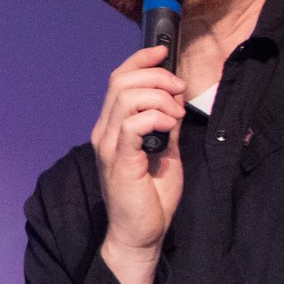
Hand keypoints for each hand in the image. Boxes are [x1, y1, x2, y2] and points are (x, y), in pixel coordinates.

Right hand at [91, 44, 186, 283]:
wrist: (139, 232)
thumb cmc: (150, 197)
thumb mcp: (164, 152)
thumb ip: (163, 126)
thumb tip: (173, 103)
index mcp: (112, 126)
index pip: (118, 79)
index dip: (140, 60)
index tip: (163, 51)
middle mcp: (104, 131)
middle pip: (121, 81)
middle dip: (158, 77)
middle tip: (180, 94)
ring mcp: (108, 144)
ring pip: (128, 97)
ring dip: (160, 99)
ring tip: (175, 117)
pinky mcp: (118, 159)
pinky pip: (133, 123)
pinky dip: (156, 118)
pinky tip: (168, 130)